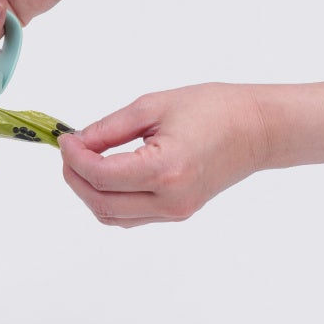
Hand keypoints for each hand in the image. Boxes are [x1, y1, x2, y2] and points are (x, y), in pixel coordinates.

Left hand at [58, 83, 269, 227]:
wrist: (257, 129)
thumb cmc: (213, 109)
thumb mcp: (151, 106)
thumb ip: (108, 129)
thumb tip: (77, 142)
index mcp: (166, 170)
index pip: (100, 175)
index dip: (74, 158)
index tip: (65, 139)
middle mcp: (171, 199)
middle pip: (100, 202)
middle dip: (74, 177)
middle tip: (68, 150)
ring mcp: (175, 212)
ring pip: (111, 216)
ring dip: (87, 192)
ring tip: (81, 162)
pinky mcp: (177, 213)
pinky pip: (129, 216)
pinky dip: (107, 199)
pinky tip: (103, 174)